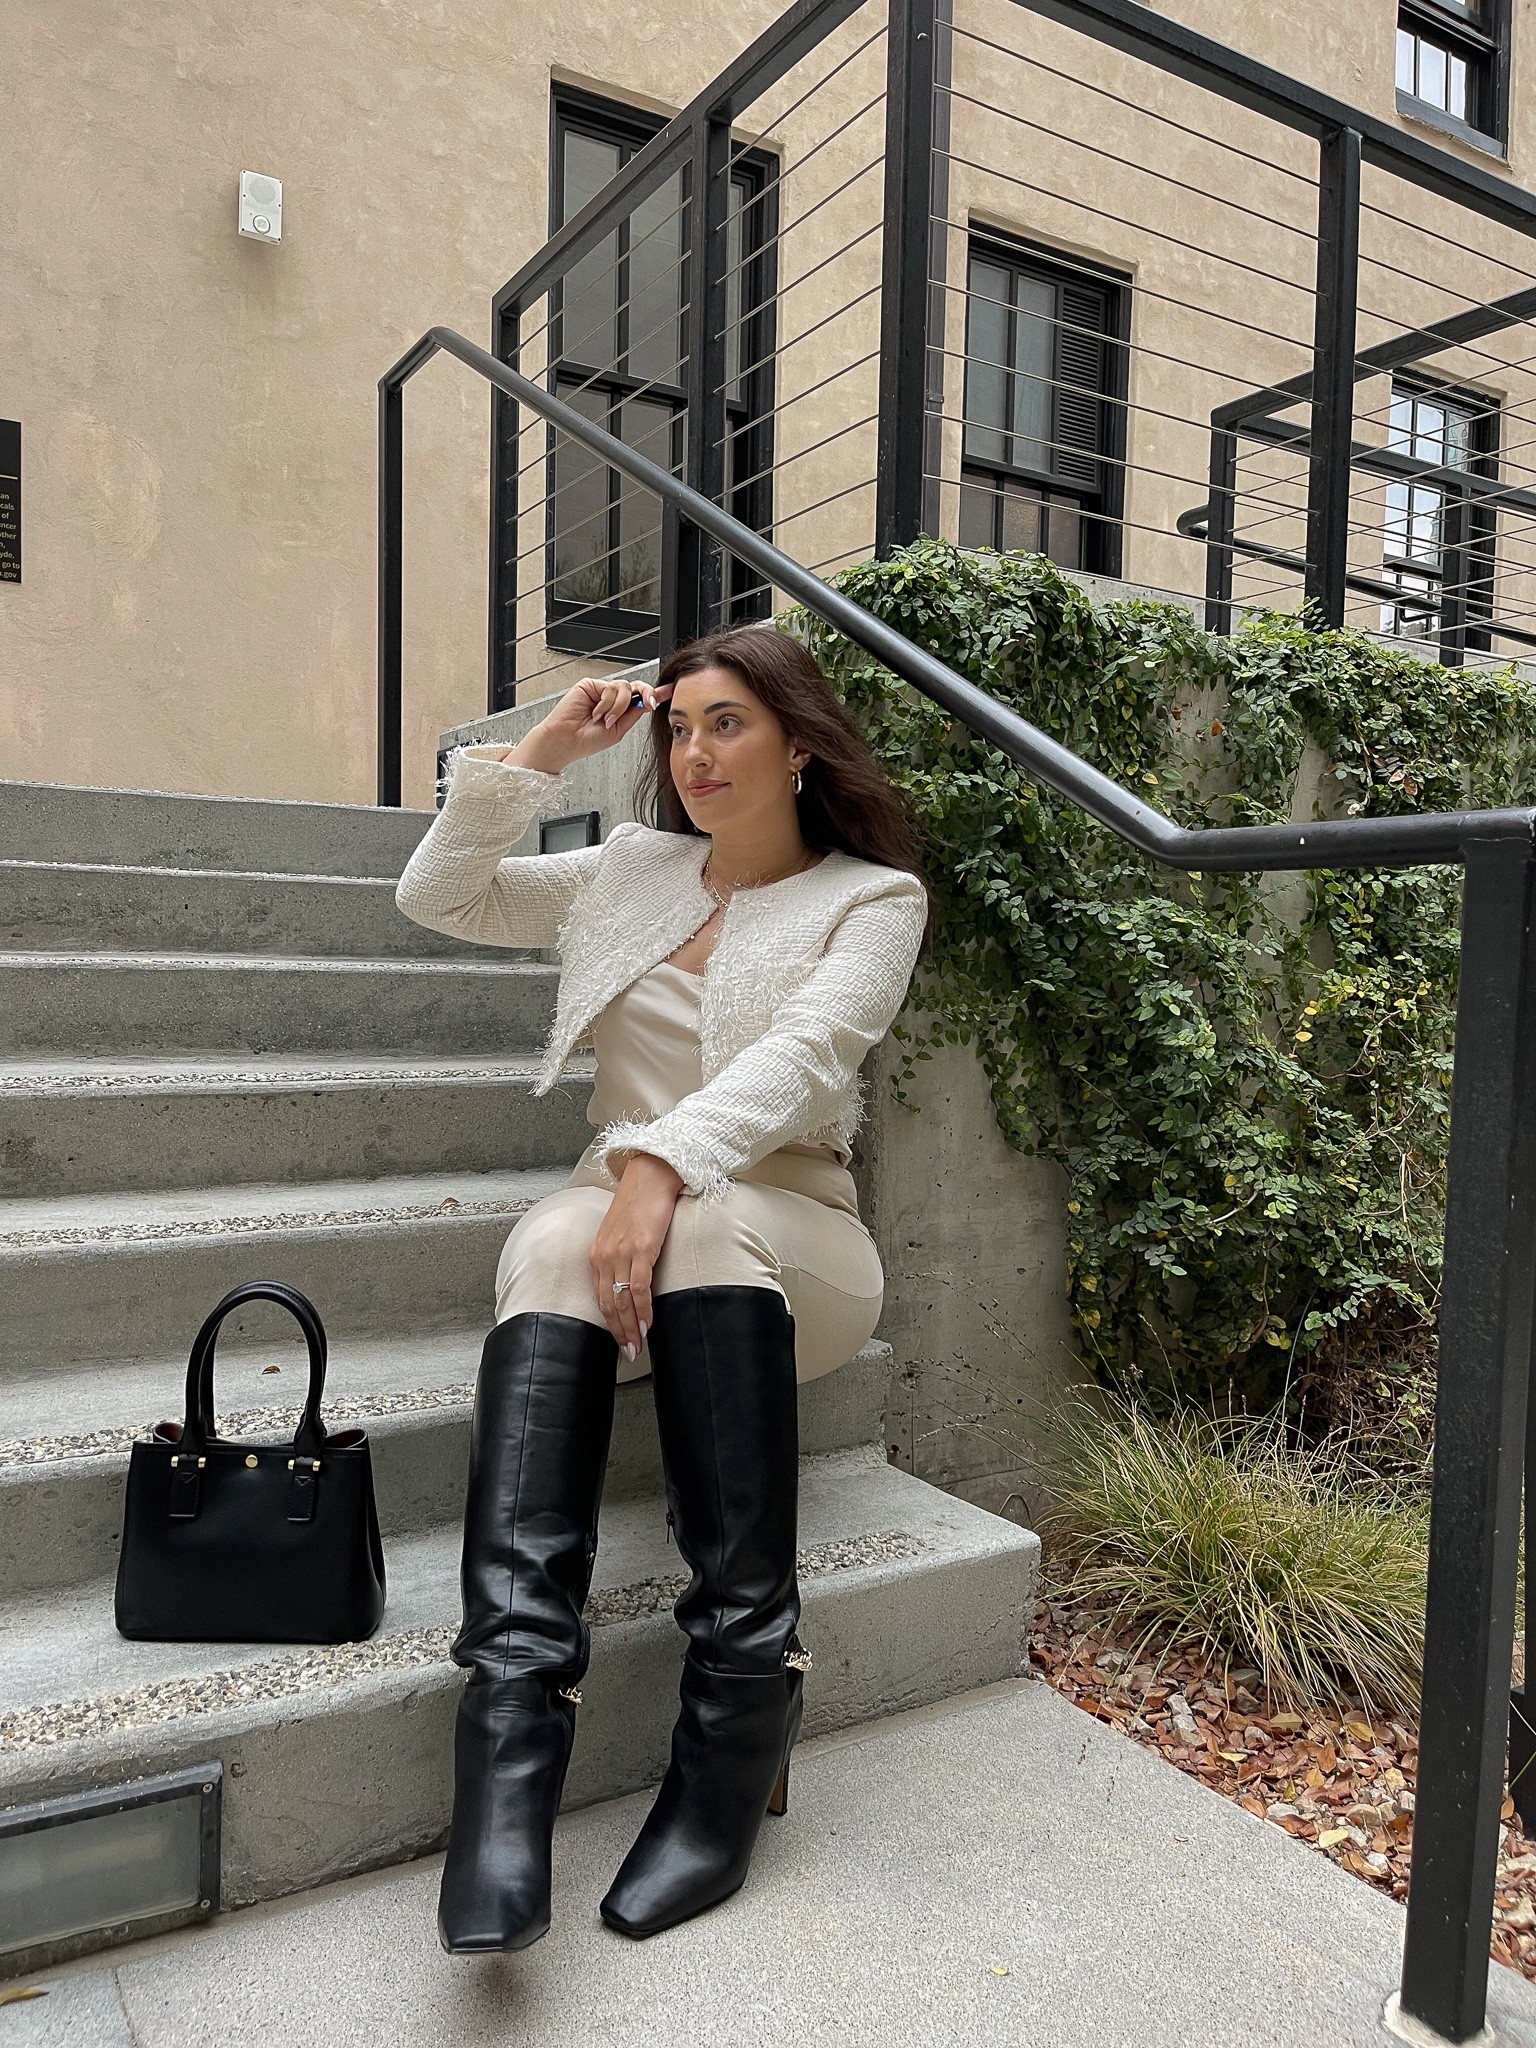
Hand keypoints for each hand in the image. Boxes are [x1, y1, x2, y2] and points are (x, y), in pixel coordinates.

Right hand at [506, 676, 673, 776]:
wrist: (565, 742)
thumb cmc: (586, 741)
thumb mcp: (618, 730)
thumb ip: (632, 714)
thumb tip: (648, 702)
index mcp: (620, 710)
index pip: (640, 698)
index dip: (656, 693)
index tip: (670, 690)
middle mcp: (611, 698)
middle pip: (635, 687)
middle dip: (646, 693)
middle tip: (651, 702)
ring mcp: (601, 691)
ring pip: (623, 688)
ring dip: (618, 707)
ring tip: (605, 720)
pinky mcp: (590, 685)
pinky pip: (609, 687)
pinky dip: (606, 703)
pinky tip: (596, 713)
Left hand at [589, 1153, 684, 1359]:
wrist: (651, 1175)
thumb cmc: (639, 1202)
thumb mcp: (620, 1232)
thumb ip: (619, 1256)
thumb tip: (628, 1281)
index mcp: (597, 1253)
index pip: (599, 1297)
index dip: (608, 1323)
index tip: (618, 1339)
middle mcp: (604, 1255)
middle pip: (607, 1304)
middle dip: (618, 1332)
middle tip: (628, 1351)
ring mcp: (621, 1253)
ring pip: (621, 1300)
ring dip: (630, 1326)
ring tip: (638, 1345)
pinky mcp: (641, 1249)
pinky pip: (639, 1287)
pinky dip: (643, 1308)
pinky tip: (648, 1322)